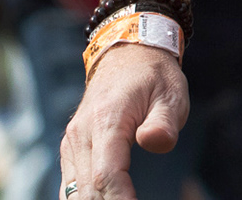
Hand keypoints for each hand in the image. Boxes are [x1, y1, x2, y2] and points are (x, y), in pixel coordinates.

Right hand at [60, 43, 189, 197]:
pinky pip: (70, 186)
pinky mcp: (71, 150)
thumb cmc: (153, 77)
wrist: (127, 55)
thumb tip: (155, 143)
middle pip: (88, 189)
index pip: (106, 174)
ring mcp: (71, 144)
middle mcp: (81, 136)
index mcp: (106, 121)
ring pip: (74, 192)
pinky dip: (83, 199)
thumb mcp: (171, 93)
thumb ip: (163, 122)